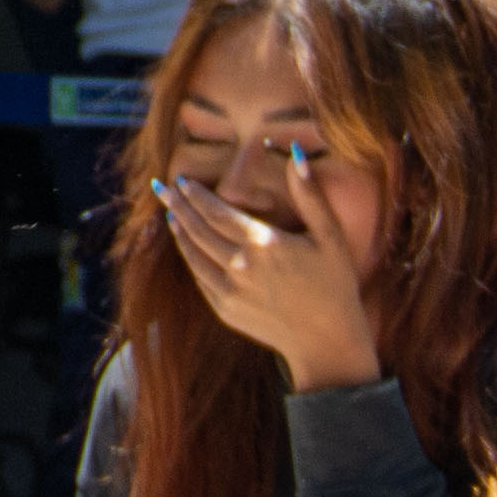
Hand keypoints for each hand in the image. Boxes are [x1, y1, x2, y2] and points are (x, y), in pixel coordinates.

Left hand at [153, 158, 381, 392]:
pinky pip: (200, 279)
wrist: (328, 341)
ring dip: (179, 232)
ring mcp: (230, 290)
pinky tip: (187, 248)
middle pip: (198, 229)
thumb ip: (310, 195)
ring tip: (170, 215)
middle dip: (177, 207)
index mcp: (264, 243)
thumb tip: (294, 154)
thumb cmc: (335, 285)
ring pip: (194, 254)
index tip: (182, 181)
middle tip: (162, 190)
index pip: (217, 212)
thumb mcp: (330, 236)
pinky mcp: (226, 310)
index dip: (196, 195)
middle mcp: (241, 266)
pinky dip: (190, 259)